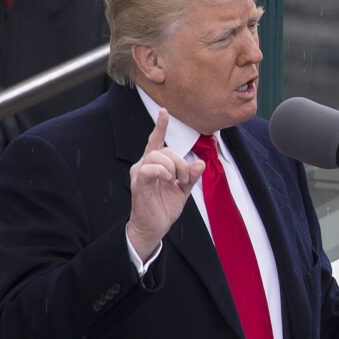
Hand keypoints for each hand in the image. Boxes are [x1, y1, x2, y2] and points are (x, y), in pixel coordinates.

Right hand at [127, 109, 205, 260]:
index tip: (163, 111)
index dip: (160, 126)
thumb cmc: (164, 208)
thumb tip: (200, 162)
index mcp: (154, 165)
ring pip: (157, 156)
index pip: (155, 141)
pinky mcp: (138, 183)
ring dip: (173, 167)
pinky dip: (162, 171)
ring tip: (176, 181)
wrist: (154, 228)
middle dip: (180, 162)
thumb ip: (191, 176)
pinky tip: (168, 180)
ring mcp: (139, 173)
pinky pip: (149, 168)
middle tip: (185, 179)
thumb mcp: (183, 190)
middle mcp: (144, 165)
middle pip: (164, 149)